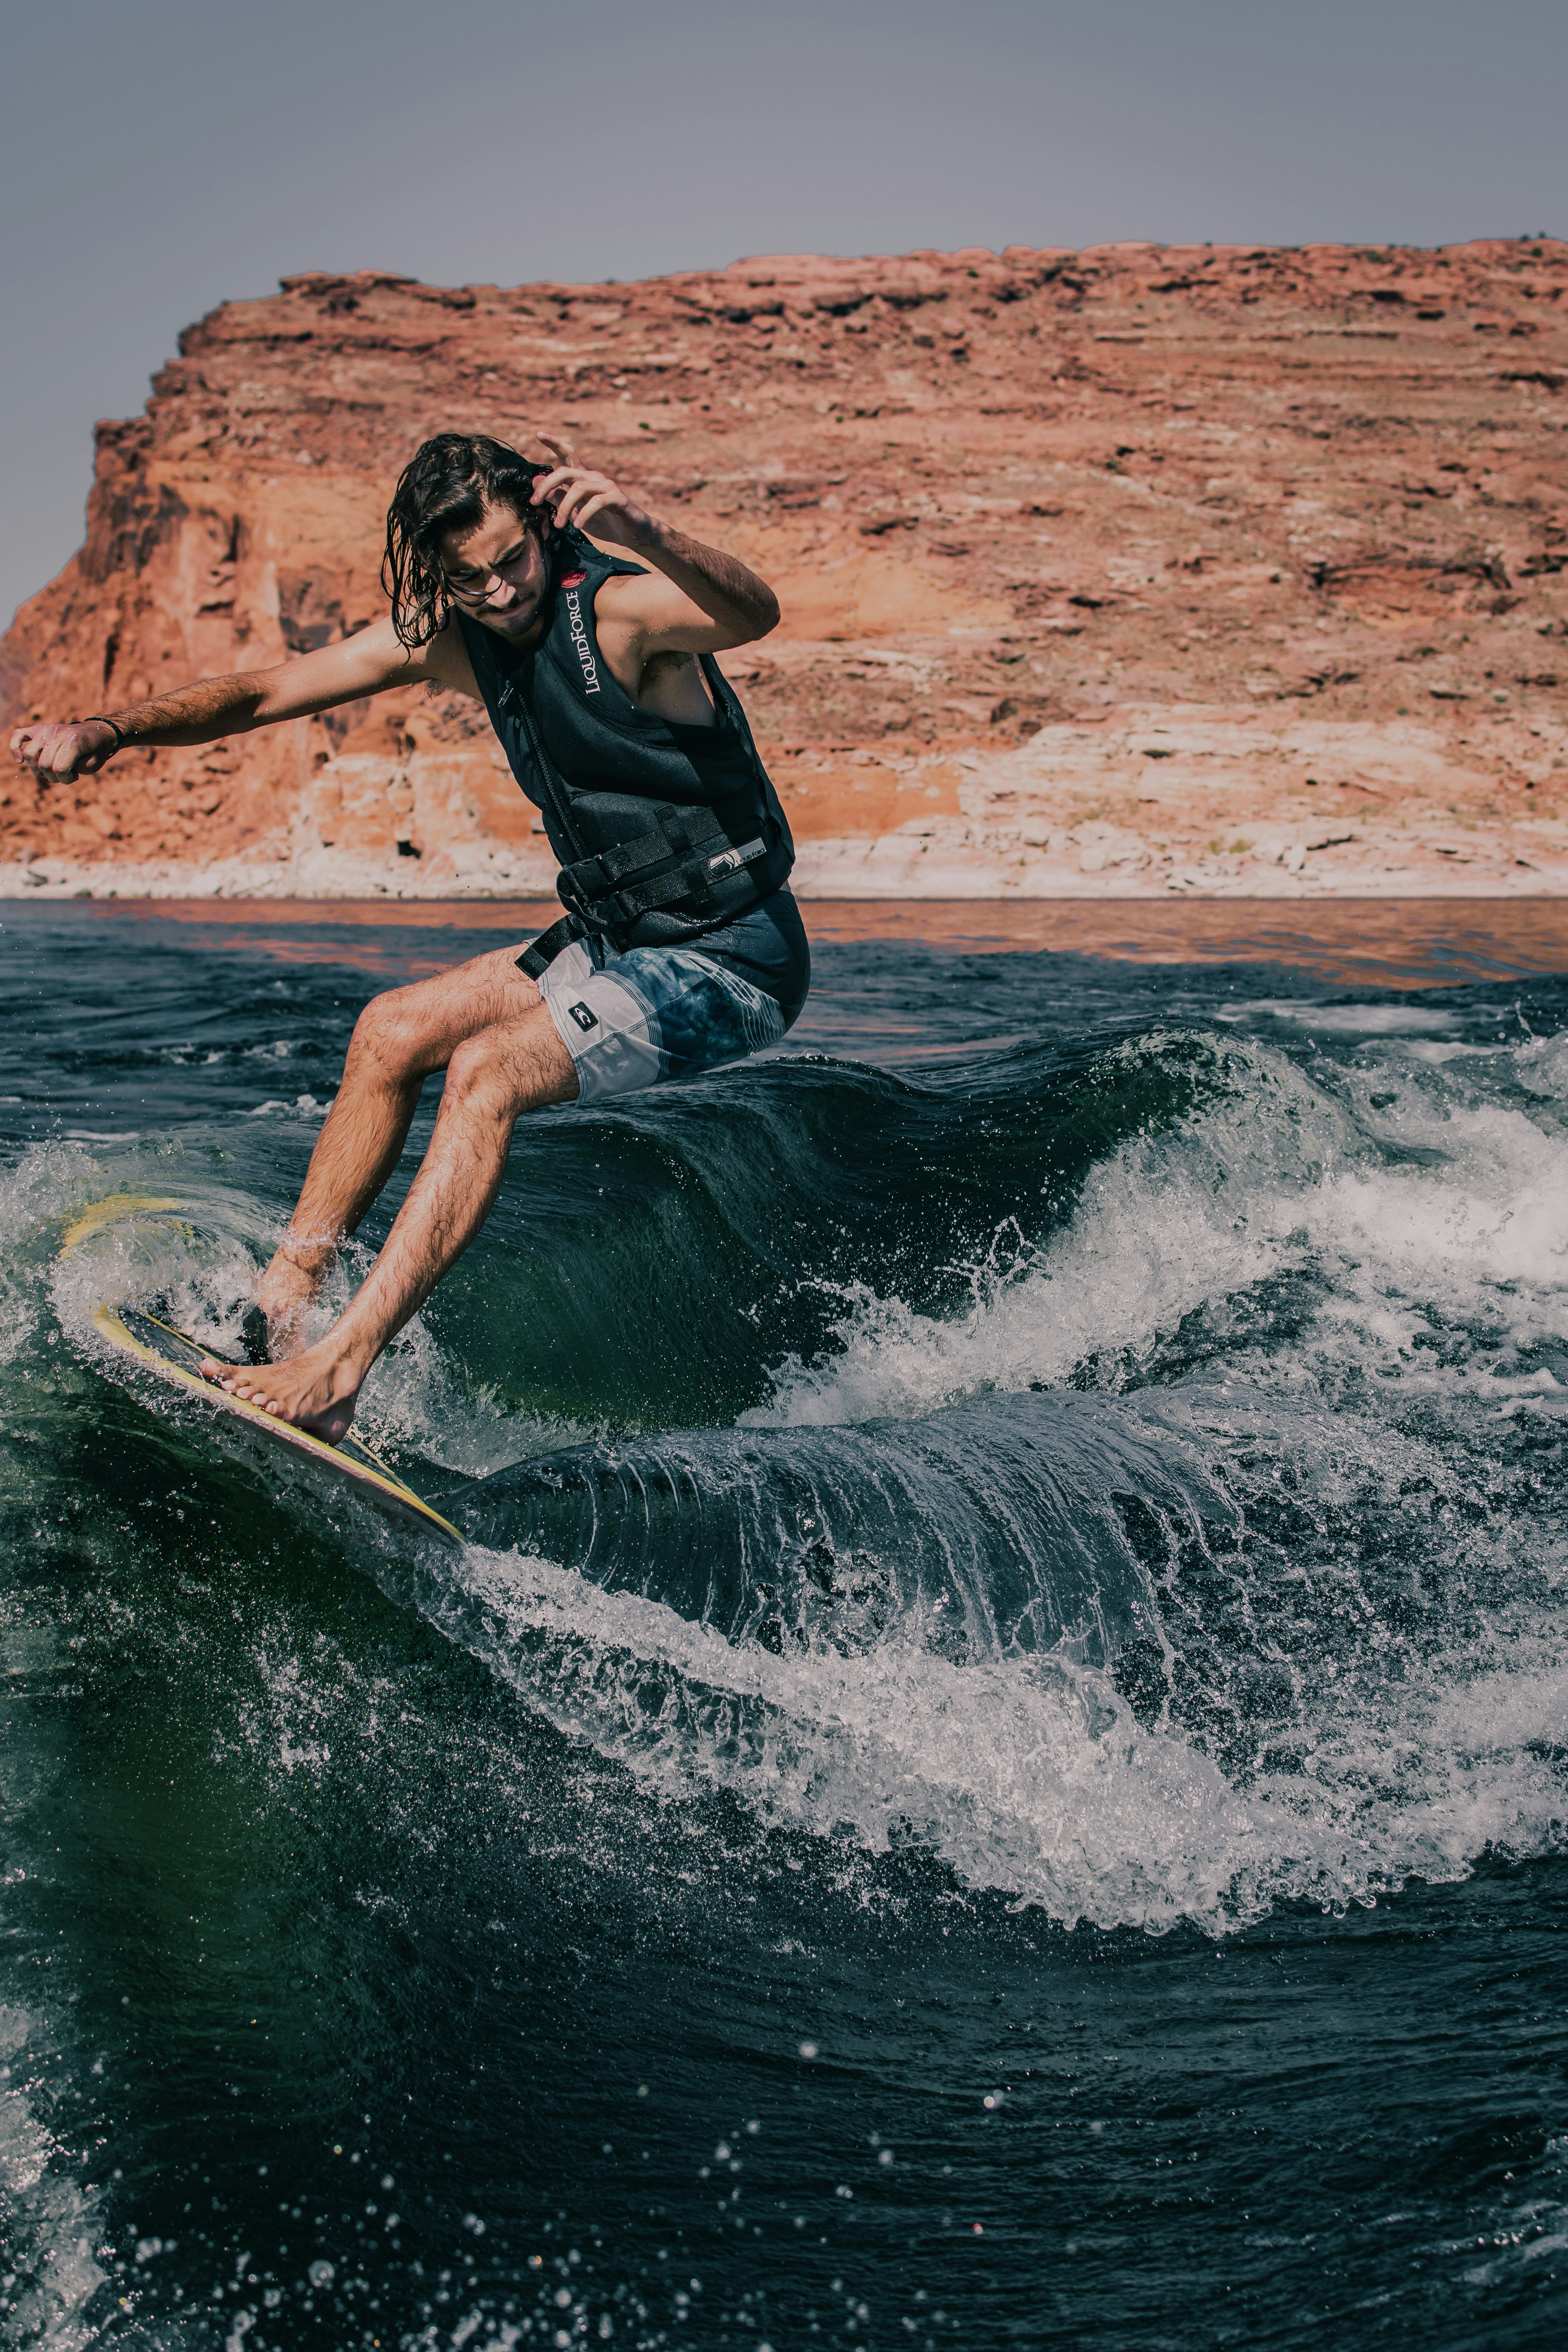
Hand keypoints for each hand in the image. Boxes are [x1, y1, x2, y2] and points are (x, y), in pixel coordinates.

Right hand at [10, 717, 119, 783]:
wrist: (95, 733)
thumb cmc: (94, 751)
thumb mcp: (94, 764)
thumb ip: (77, 769)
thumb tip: (57, 767)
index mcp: (73, 741)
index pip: (59, 768)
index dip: (66, 779)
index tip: (74, 777)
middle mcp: (57, 733)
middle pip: (44, 764)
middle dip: (54, 777)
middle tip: (64, 775)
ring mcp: (46, 729)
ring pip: (30, 754)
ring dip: (38, 769)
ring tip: (51, 770)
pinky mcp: (37, 728)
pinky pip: (18, 735)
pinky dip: (15, 748)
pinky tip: (20, 761)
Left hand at [529, 429, 655, 550]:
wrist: (632, 534)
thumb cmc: (603, 521)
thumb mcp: (574, 512)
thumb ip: (557, 497)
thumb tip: (535, 481)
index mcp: (583, 478)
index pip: (568, 455)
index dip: (554, 443)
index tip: (539, 435)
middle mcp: (594, 477)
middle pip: (566, 471)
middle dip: (547, 484)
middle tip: (534, 502)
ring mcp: (607, 487)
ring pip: (578, 488)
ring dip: (564, 508)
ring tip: (559, 525)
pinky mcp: (618, 499)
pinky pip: (596, 502)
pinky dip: (583, 514)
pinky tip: (577, 526)